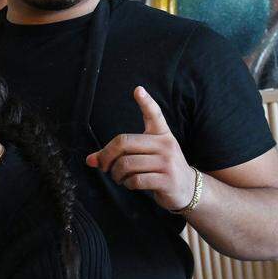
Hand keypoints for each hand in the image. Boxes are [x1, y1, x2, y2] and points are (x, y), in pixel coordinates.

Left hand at [85, 86, 196, 210]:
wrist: (187, 188)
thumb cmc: (160, 168)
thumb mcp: (145, 156)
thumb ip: (119, 155)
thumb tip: (90, 160)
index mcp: (161, 134)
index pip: (154, 115)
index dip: (146, 102)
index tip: (138, 90)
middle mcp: (166, 145)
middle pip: (124, 143)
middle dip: (106, 156)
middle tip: (103, 166)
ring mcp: (167, 162)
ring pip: (126, 164)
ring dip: (116, 174)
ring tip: (119, 177)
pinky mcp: (166, 180)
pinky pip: (135, 180)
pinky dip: (127, 184)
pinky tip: (130, 184)